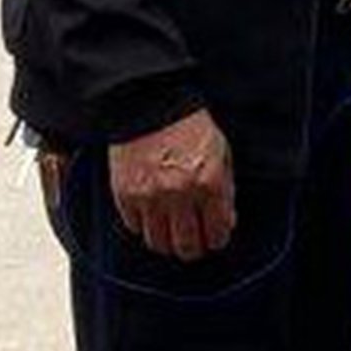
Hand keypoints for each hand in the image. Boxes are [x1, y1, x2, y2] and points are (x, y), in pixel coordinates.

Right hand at [108, 109, 235, 261]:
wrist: (150, 101)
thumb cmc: (189, 125)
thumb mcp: (220, 151)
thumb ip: (226, 190)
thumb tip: (226, 223)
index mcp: (209, 182)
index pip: (216, 234)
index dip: (216, 239)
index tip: (213, 236)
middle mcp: (180, 194)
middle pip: (187, 247)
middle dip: (193, 248)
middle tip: (193, 241)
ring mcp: (150, 197)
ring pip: (159, 243)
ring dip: (166, 241)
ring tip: (170, 231)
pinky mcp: (125, 195)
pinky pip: (134, 228)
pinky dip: (143, 225)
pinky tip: (150, 214)